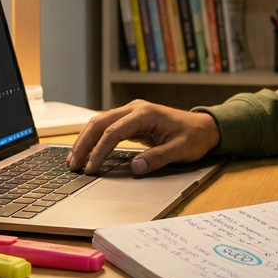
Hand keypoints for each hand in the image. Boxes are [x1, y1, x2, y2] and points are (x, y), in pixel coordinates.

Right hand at [66, 99, 220, 175]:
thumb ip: (158, 158)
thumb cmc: (194, 137)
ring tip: (74, 160)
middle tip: (73, 164)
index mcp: (145, 113)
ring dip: (85, 140)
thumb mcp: (180, 150)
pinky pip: (107, 127)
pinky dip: (94, 139)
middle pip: (100, 123)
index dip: (99, 151)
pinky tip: (87, 152)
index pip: (113, 132)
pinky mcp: (131, 119)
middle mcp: (134, 108)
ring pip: (100, 122)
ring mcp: (132, 112)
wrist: (204, 127)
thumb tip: (135, 168)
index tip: (91, 169)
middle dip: (84, 144)